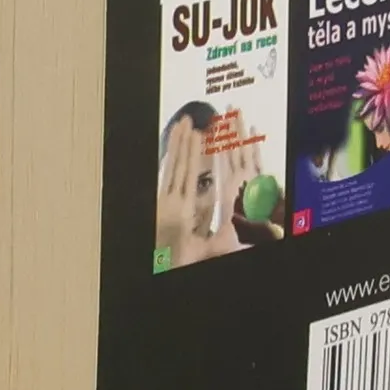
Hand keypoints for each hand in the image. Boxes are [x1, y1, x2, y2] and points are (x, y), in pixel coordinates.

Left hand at [155, 114, 215, 267]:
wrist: (156, 268)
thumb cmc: (175, 261)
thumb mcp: (198, 252)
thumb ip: (214, 242)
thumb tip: (232, 235)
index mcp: (181, 210)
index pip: (188, 174)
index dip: (193, 153)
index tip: (196, 134)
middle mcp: (169, 202)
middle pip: (177, 165)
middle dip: (182, 142)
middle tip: (186, 121)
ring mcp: (160, 202)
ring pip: (168, 168)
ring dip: (173, 146)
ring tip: (177, 127)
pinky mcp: (157, 206)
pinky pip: (162, 177)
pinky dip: (167, 161)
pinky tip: (170, 154)